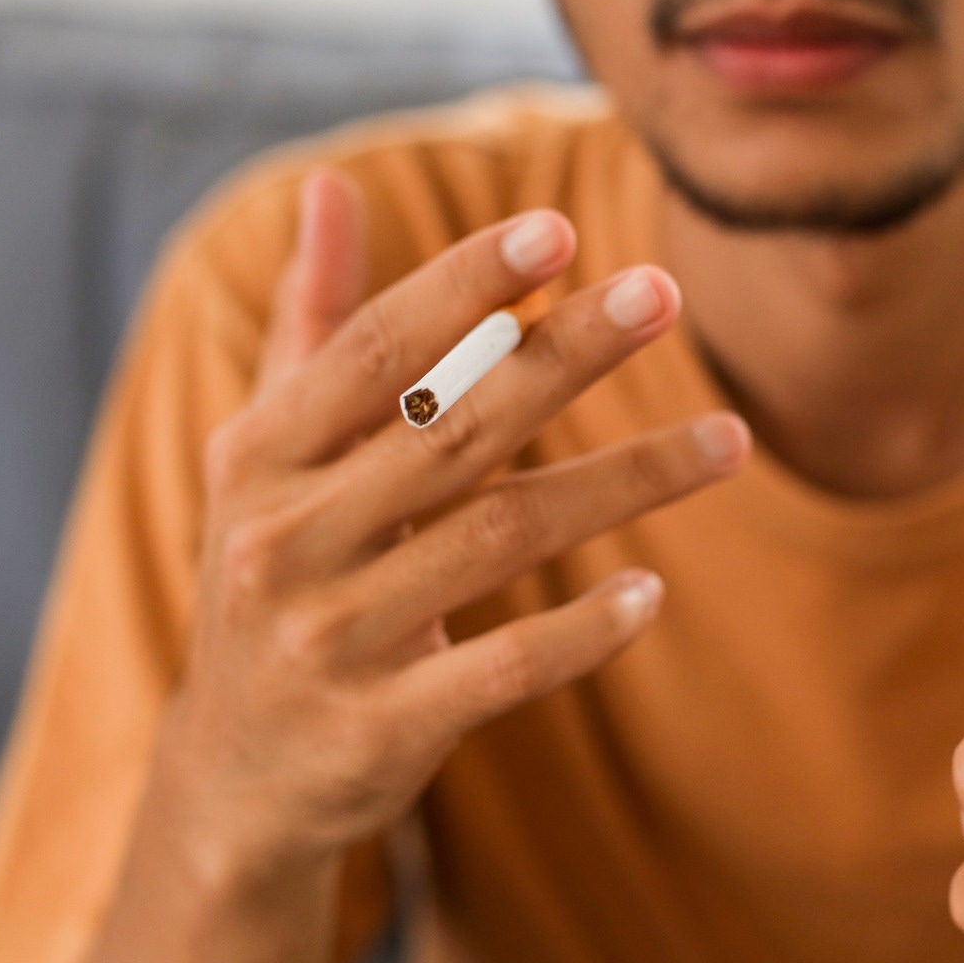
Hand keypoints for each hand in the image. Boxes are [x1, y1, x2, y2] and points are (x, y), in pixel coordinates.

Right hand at [156, 170, 749, 879]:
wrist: (231, 779)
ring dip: (625, 481)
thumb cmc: (272, 578)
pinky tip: (652, 595)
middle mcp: (285, 539)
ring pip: (501, 538)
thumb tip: (328, 183)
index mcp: (261, 457)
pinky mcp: (382, 728)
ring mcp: (331, 639)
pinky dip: (582, 631)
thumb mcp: (266, 454)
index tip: (560, 227)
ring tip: (732, 441)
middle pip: (452, 429)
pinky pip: (503, 669)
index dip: (466, 286)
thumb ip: (312, 324)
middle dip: (566, 355)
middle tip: (665, 293)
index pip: (375, 353)